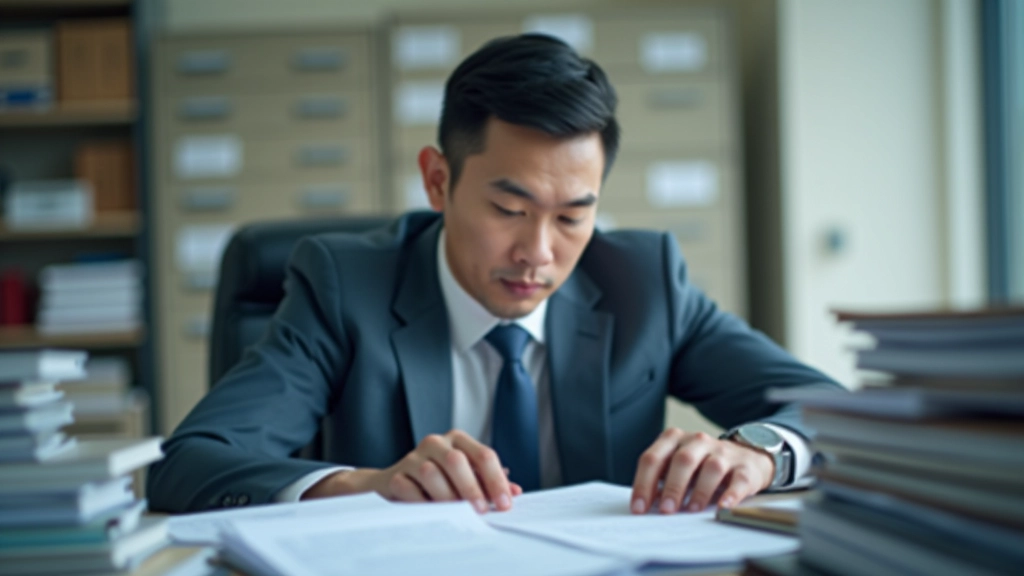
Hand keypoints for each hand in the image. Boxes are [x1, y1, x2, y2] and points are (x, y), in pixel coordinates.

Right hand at [302, 430, 522, 512]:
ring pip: (431, 473)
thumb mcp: (466, 478)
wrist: (395, 482)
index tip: (506, 504)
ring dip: (447, 497)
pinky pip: (409, 488)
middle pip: (457, 460)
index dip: (496, 480)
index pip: (483, 455)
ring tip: (456, 514)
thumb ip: (489, 483)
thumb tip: (514, 491)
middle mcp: (436, 442)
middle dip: (472, 488)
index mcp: (458, 440)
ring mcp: (413, 456)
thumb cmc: (440, 480)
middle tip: (481, 511)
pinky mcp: (396, 474)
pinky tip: (431, 513)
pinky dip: (422, 503)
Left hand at [630, 428, 773, 514]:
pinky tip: (723, 507)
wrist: (744, 458)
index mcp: (674, 439)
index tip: (639, 508)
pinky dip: (731, 495)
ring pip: (711, 467)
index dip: (644, 483)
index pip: (653, 458)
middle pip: (682, 460)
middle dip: (672, 486)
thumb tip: (644, 507)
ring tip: (692, 510)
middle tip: (666, 510)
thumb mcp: (677, 467)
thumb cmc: (700, 467)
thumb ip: (660, 480)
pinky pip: (739, 480)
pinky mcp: (745, 467)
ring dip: (700, 490)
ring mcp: (723, 452)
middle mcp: (697, 441)